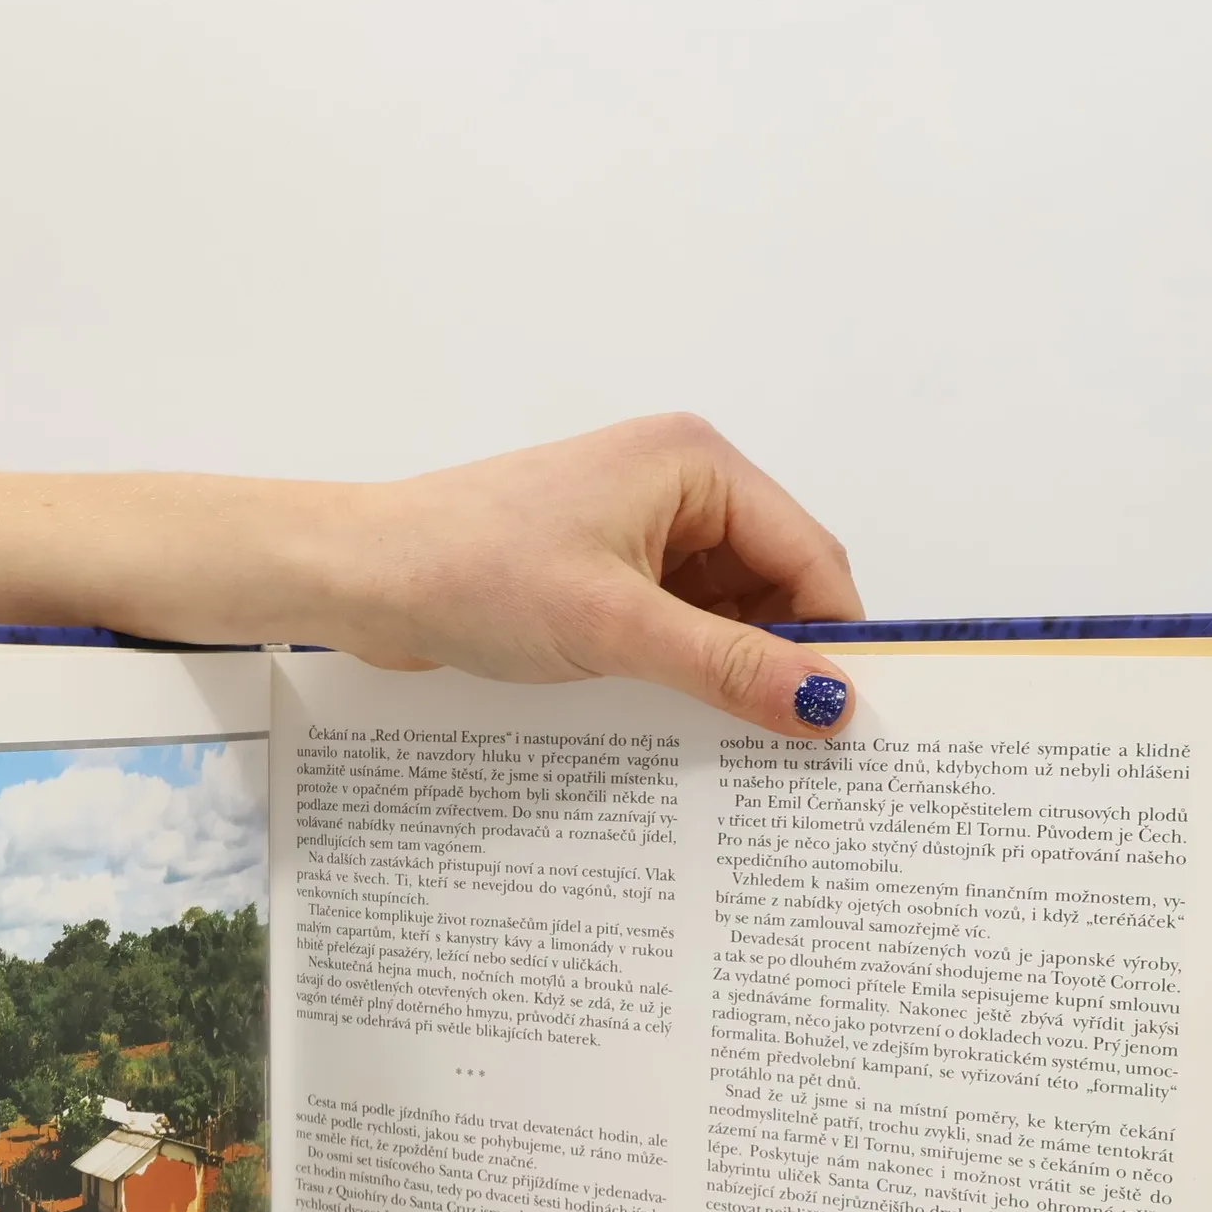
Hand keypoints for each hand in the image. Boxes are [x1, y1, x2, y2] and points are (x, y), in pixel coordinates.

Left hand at [331, 413, 862, 735]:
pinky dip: (681, 666)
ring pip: (722, 609)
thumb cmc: (472, 572)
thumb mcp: (617, 627)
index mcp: (695, 465)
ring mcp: (635, 527)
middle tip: (793, 746)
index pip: (808, 554)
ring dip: (726, 668)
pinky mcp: (599, 569)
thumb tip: (826, 703)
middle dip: (779, 657)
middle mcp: (676, 485)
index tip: (850, 718)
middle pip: (772, 583)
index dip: (834, 636)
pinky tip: (676, 715)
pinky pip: (671, 621)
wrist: (362, 578)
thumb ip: (729, 666)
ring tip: (730, 739)